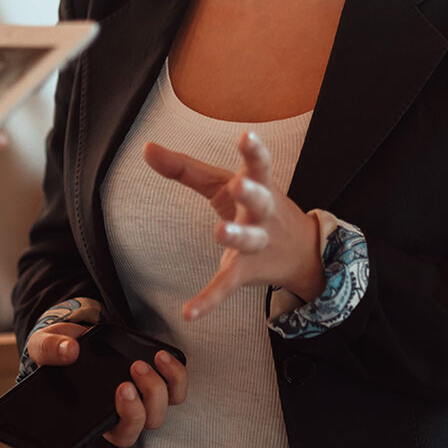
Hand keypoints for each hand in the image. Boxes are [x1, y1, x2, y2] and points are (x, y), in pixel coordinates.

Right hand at [26, 322, 186, 447]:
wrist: (74, 336)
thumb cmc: (58, 350)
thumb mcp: (44, 345)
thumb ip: (50, 349)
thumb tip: (68, 351)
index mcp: (94, 416)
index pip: (115, 435)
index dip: (125, 419)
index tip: (121, 389)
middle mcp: (119, 414)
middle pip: (139, 426)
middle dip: (140, 403)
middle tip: (133, 370)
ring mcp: (139, 399)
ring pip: (159, 412)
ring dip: (158, 388)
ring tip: (142, 362)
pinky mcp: (155, 381)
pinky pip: (175, 390)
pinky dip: (175, 375)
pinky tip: (162, 356)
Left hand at [144, 131, 324, 320]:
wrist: (301, 250)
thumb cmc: (255, 205)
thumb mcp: (224, 184)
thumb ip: (185, 168)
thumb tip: (147, 148)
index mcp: (259, 184)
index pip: (260, 164)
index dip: (254, 150)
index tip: (247, 136)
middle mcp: (262, 211)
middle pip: (260, 199)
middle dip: (250, 191)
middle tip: (239, 183)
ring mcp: (257, 242)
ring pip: (248, 239)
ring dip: (236, 235)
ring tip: (220, 231)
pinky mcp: (246, 271)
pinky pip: (227, 285)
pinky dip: (209, 300)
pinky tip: (189, 312)